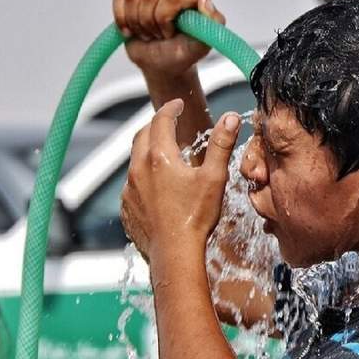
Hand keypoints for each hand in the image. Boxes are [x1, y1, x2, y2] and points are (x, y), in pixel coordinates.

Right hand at [113, 0, 225, 76]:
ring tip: (150, 33)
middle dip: (151, 22)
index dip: (165, 16)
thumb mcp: (202, 44)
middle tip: (160, 35)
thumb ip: (212, 23)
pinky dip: (123, 19)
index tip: (170, 32)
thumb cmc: (183, 53)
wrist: (162, 61)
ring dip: (138, 22)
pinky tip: (133, 30)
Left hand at [120, 99, 240, 264]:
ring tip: (165, 155)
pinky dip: (143, 177)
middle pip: (142, 135)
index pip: (161, 121)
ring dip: (148, 152)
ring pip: (135, 160)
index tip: (178, 104)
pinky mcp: (127, 207)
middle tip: (169, 123)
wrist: (174, 254)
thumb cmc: (196, 217)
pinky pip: (132, 184)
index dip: (171, 109)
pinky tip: (157, 187)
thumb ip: (221, 145)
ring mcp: (129, 189)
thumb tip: (231, 117)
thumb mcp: (214, 178)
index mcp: (160, 157)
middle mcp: (138, 169)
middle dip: (155, 125)